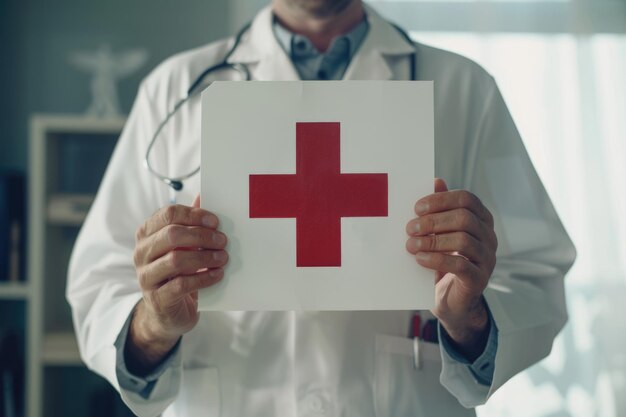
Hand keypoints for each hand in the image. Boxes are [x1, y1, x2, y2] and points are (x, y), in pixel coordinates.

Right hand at [127, 196, 227, 374]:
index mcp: (147, 234)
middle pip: (171, 234)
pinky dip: (203, 277)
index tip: (215, 221)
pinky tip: (218, 274)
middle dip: (201, 235)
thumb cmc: (177, 272)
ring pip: (176, 260)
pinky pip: (181, 285)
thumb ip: (190, 222)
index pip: (167, 214)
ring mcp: (146, 277)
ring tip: (223, 257)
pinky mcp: (157, 298)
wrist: (166, 313)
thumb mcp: (182, 246)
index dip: (194, 215)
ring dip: (205, 257)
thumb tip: (204, 195)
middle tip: (223, 240)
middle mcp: (141, 253)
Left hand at [406, 179, 496, 359]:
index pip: (467, 199)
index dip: (441, 200)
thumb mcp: (439, 233)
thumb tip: (436, 180)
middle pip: (464, 218)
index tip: (416, 208)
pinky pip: (461, 265)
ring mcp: (487, 258)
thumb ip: (439, 209)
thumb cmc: (443, 261)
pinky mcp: (479, 279)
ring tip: (411, 245)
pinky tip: (420, 259)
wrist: (451, 301)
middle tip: (409, 228)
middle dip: (433, 221)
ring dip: (432, 240)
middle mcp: (488, 236)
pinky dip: (437, 260)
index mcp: (480, 219)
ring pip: (463, 240)